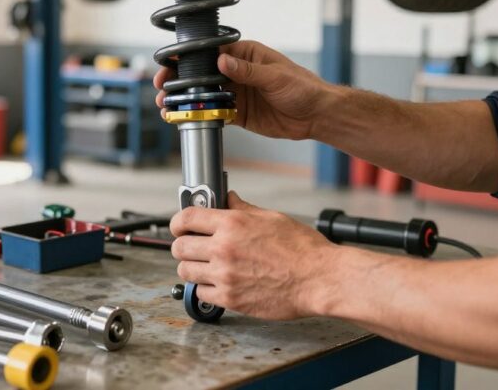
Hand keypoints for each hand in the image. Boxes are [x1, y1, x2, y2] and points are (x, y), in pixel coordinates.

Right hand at [154, 40, 334, 139]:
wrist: (316, 115)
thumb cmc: (303, 87)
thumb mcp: (275, 76)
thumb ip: (246, 70)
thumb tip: (222, 61)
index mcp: (244, 55)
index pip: (211, 52)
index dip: (189, 58)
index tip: (172, 63)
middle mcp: (237, 72)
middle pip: (201, 74)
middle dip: (180, 80)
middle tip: (163, 88)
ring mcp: (236, 93)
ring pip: (204, 95)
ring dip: (186, 100)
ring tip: (167, 106)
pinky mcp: (239, 113)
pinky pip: (214, 113)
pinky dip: (200, 116)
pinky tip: (185, 118)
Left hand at [170, 191, 337, 319]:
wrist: (319, 279)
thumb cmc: (302, 249)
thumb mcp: (271, 217)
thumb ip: (243, 208)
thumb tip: (228, 199)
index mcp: (232, 224)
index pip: (186, 218)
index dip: (178, 222)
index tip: (180, 226)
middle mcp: (223, 249)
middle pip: (179, 247)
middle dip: (183, 245)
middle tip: (193, 247)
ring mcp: (224, 275)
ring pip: (185, 271)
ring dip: (192, 268)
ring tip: (205, 266)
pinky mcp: (230, 298)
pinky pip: (201, 293)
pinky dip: (206, 288)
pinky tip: (218, 282)